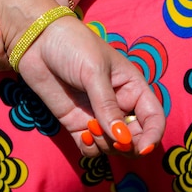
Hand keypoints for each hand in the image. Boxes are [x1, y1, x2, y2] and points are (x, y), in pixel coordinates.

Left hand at [17, 15, 164, 157]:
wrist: (38, 42)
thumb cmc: (73, 46)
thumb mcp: (94, 71)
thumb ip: (107, 105)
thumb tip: (122, 138)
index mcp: (133, 87)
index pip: (154, 118)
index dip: (153, 135)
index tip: (144, 148)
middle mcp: (120, 105)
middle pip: (136, 138)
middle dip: (127, 145)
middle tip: (111, 139)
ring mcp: (98, 116)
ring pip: (113, 146)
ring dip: (106, 145)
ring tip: (90, 129)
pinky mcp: (77, 124)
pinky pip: (91, 148)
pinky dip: (91, 149)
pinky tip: (84, 136)